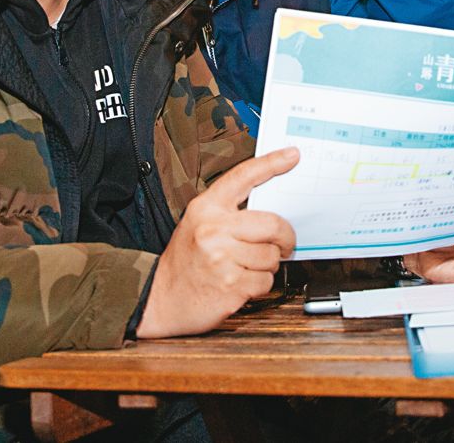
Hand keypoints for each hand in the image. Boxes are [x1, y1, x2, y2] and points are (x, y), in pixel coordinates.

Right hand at [136, 148, 298, 337]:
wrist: (161, 298)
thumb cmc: (186, 260)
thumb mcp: (198, 224)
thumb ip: (230, 213)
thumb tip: (271, 206)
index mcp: (206, 208)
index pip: (243, 176)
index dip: (271, 163)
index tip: (292, 155)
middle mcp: (213, 230)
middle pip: (273, 224)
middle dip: (286, 238)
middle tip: (284, 244)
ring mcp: (222, 259)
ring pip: (272, 256)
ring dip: (269, 265)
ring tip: (248, 266)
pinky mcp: (231, 285)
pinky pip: (266, 281)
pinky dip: (260, 284)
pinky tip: (242, 283)